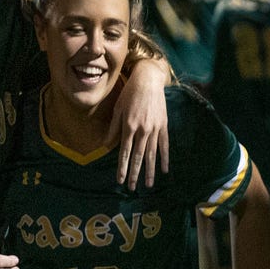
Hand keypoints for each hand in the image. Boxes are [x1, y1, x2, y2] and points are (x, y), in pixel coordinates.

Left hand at [114, 58, 170, 187]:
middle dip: (135, 174)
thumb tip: (105, 145)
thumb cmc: (129, 93)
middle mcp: (142, 130)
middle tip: (132, 188)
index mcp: (128, 126)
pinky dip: (164, 158)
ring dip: (150, 171)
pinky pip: (164, 145)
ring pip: (152, 154)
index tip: (119, 180)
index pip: (124, 152)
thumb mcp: (117, 109)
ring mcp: (154, 129)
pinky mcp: (163, 126)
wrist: (148, 80)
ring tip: (148, 185)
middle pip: (138, 157)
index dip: (122, 167)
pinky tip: (164, 170)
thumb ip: (113, 129)